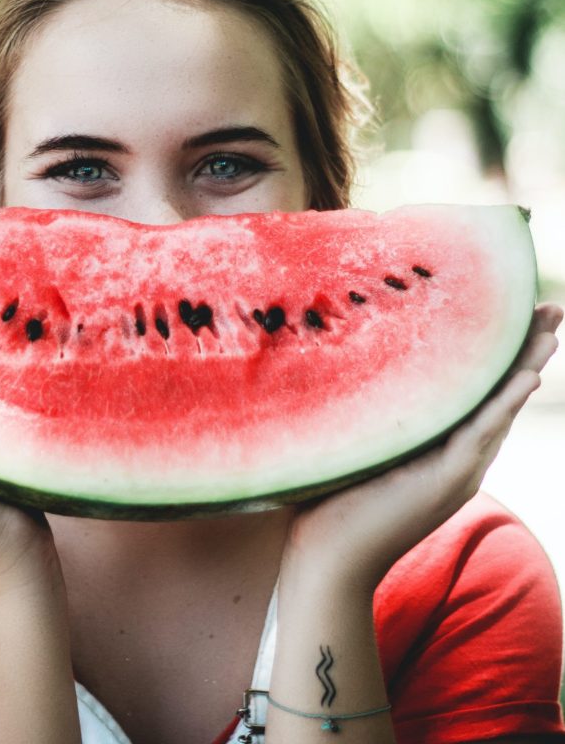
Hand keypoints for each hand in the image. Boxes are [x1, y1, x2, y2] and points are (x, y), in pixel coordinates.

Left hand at [283, 302, 562, 592]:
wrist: (328, 561)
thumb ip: (372, 414)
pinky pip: (481, 434)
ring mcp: (458, 471)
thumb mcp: (361, 445)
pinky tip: (528, 375)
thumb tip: (348, 360)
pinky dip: (505, 403)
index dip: (502, 355)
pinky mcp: (446, 481)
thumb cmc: (331, 503)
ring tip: (551, 329)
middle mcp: (460, 459)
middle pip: (502, 394)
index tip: (518, 313)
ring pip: (501, 409)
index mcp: (442, 449)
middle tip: (552, 309)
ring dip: (527, 366)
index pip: (482, 393)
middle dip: (528, 350)